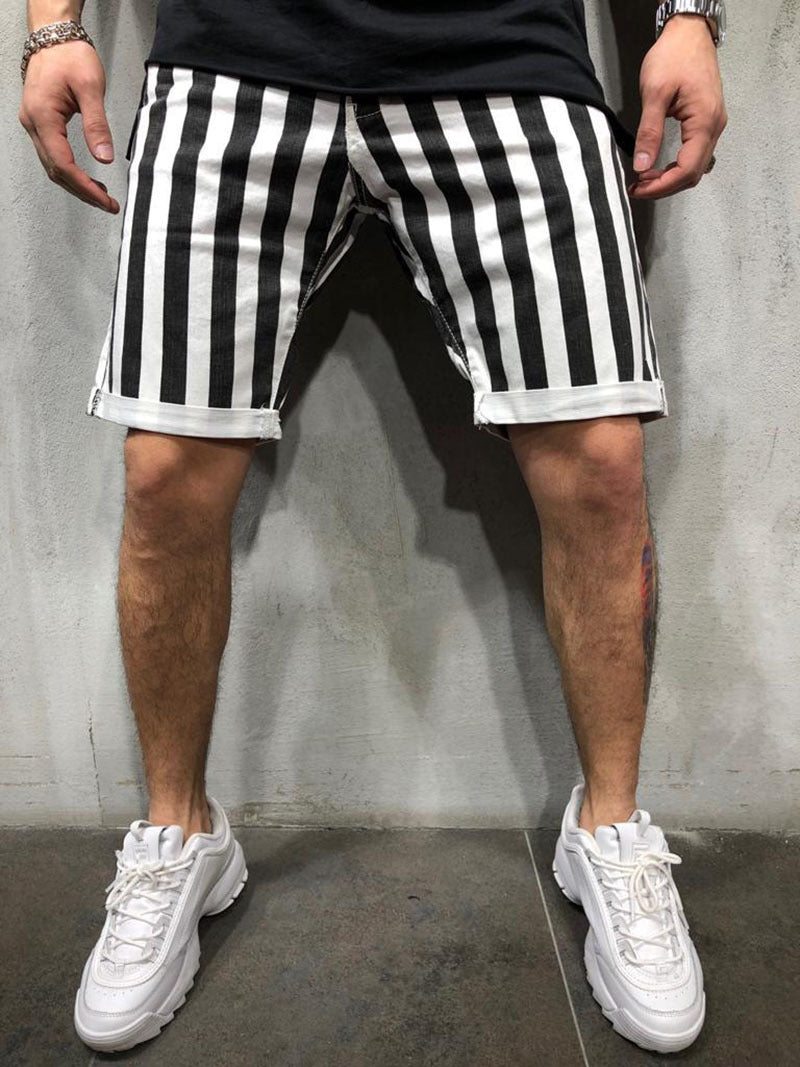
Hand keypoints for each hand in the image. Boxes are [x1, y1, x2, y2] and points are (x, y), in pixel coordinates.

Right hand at [19, 41, 119, 212]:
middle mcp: (33, 123)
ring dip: (76, 184)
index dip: (85, 187)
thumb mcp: (91, 88)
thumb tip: (104, 158)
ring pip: (52, 166)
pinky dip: (69, 171)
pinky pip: (52, 155)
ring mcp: (34, 124)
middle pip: (56, 171)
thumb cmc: (70, 56)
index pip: (63, 164)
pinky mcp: (39, 122)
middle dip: (82, 192)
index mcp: (43, 117)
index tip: (106, 201)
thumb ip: (97, 125)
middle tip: (108, 205)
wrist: (53, 37)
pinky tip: (87, 178)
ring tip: (101, 196)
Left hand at [630, 15, 726, 199]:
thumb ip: (649, 132)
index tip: (638, 188)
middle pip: (693, 173)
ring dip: (670, 178)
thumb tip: (642, 166)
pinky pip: (695, 153)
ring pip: (695, 166)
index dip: (661, 186)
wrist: (689, 32)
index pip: (686, 169)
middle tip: (638, 187)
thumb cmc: (674, 55)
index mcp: (704, 121)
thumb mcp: (655, 94)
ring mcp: (713, 124)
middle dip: (665, 186)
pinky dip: (677, 166)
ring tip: (644, 178)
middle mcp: (714, 126)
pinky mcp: (707, 120)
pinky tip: (658, 166)